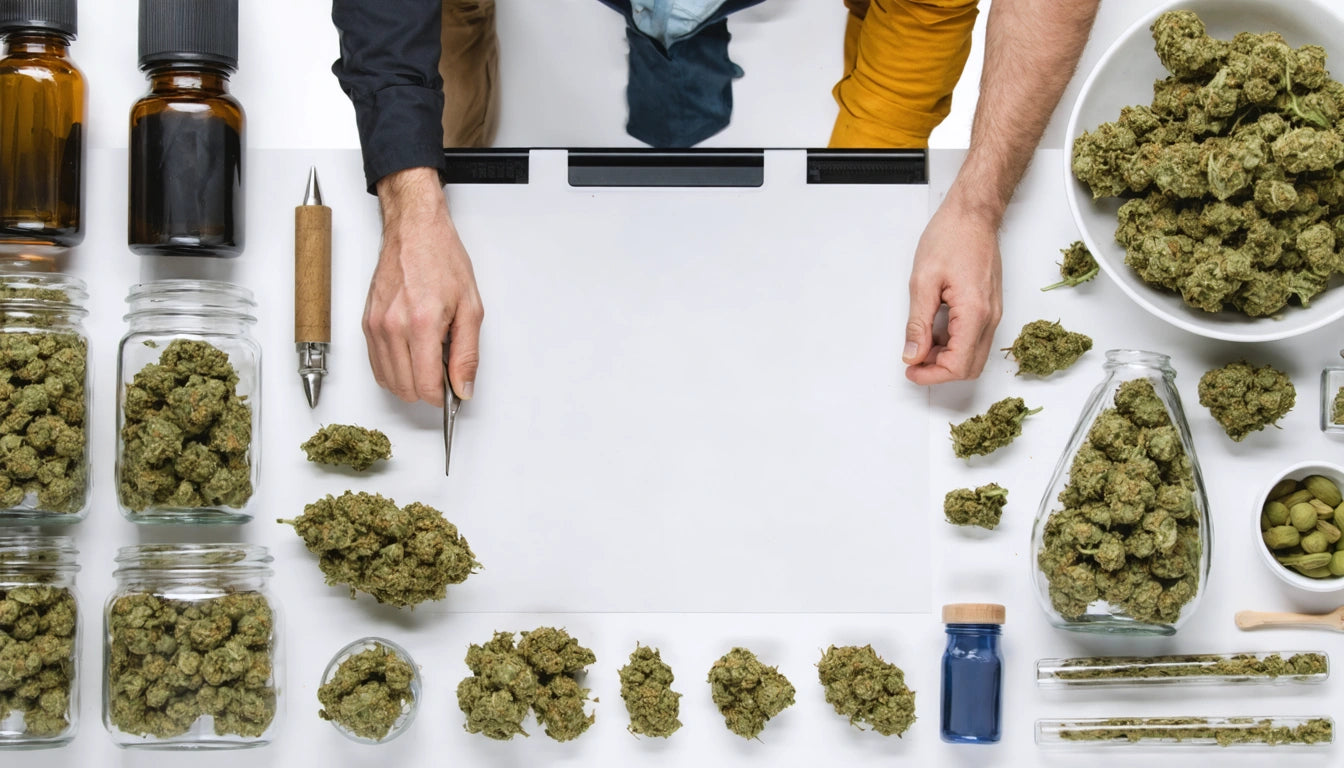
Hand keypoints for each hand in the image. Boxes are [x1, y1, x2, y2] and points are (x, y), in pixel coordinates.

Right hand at [365, 167, 483, 405]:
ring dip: (410, 381)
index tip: (452, 390)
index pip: (425, 386)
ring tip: (429, 358)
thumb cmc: (442, 260)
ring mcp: (375, 326)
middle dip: (427, 390)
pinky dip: (394, 369)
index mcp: (422, 324)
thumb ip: (468, 354)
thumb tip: (463, 387)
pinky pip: (376, 365)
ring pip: (388, 381)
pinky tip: (412, 354)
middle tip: (444, 371)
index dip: (442, 397)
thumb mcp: (471, 307)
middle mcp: (393, 327)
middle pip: (405, 388)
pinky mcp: (366, 323)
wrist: (414, 231)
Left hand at [903, 197, 1001, 384]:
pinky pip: (976, 339)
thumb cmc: (950, 237)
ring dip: (947, 358)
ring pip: (974, 355)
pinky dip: (955, 344)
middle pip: (970, 367)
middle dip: (939, 371)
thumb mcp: (922, 282)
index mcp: (975, 312)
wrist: (973, 215)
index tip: (910, 369)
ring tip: (921, 342)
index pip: (958, 365)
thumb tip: (913, 355)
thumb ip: (918, 324)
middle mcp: (991, 317)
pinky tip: (935, 330)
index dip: (932, 375)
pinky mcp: (990, 308)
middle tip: (913, 361)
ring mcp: (994, 313)